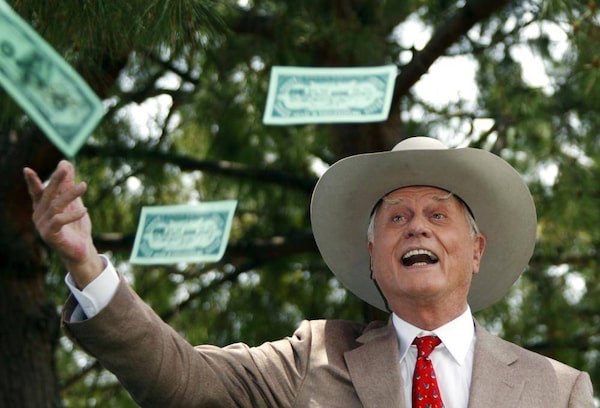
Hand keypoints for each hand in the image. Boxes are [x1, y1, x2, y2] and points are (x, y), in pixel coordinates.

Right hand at [24, 160, 103, 288]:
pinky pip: (59, 221)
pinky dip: (72, 214)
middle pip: (47, 194)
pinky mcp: (50, 235)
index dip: (32, 181)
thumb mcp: (74, 202)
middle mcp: (39, 215)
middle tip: (65, 167)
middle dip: (56, 180)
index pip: (37, 192)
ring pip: (56, 206)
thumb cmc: (76, 226)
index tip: (26, 170)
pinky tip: (85, 209)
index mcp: (42, 207)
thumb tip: (65, 161)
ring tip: (84, 185)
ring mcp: (42, 226)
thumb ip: (68, 184)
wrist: (81, 249)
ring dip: (70, 194)